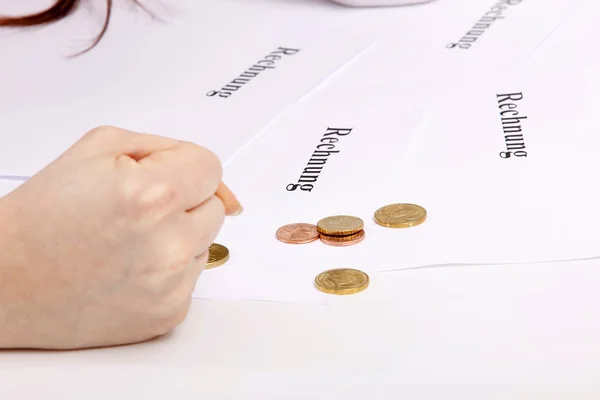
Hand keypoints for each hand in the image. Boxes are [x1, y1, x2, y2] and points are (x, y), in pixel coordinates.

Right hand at [0, 126, 240, 348]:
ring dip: (177, 237)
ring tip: (126, 242)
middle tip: (133, 212)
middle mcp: (169, 246)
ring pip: (205, 242)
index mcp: (153, 196)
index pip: (212, 168)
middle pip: (214, 207)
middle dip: (183, 202)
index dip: (182, 169)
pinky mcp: (168, 315)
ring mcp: (171, 286)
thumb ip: (171, 151)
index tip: (156, 180)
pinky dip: (167, 270)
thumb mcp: (102, 148)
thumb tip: (223, 187)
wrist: (7, 279)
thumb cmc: (43, 217)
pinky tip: (128, 269)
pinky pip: (192, 277)